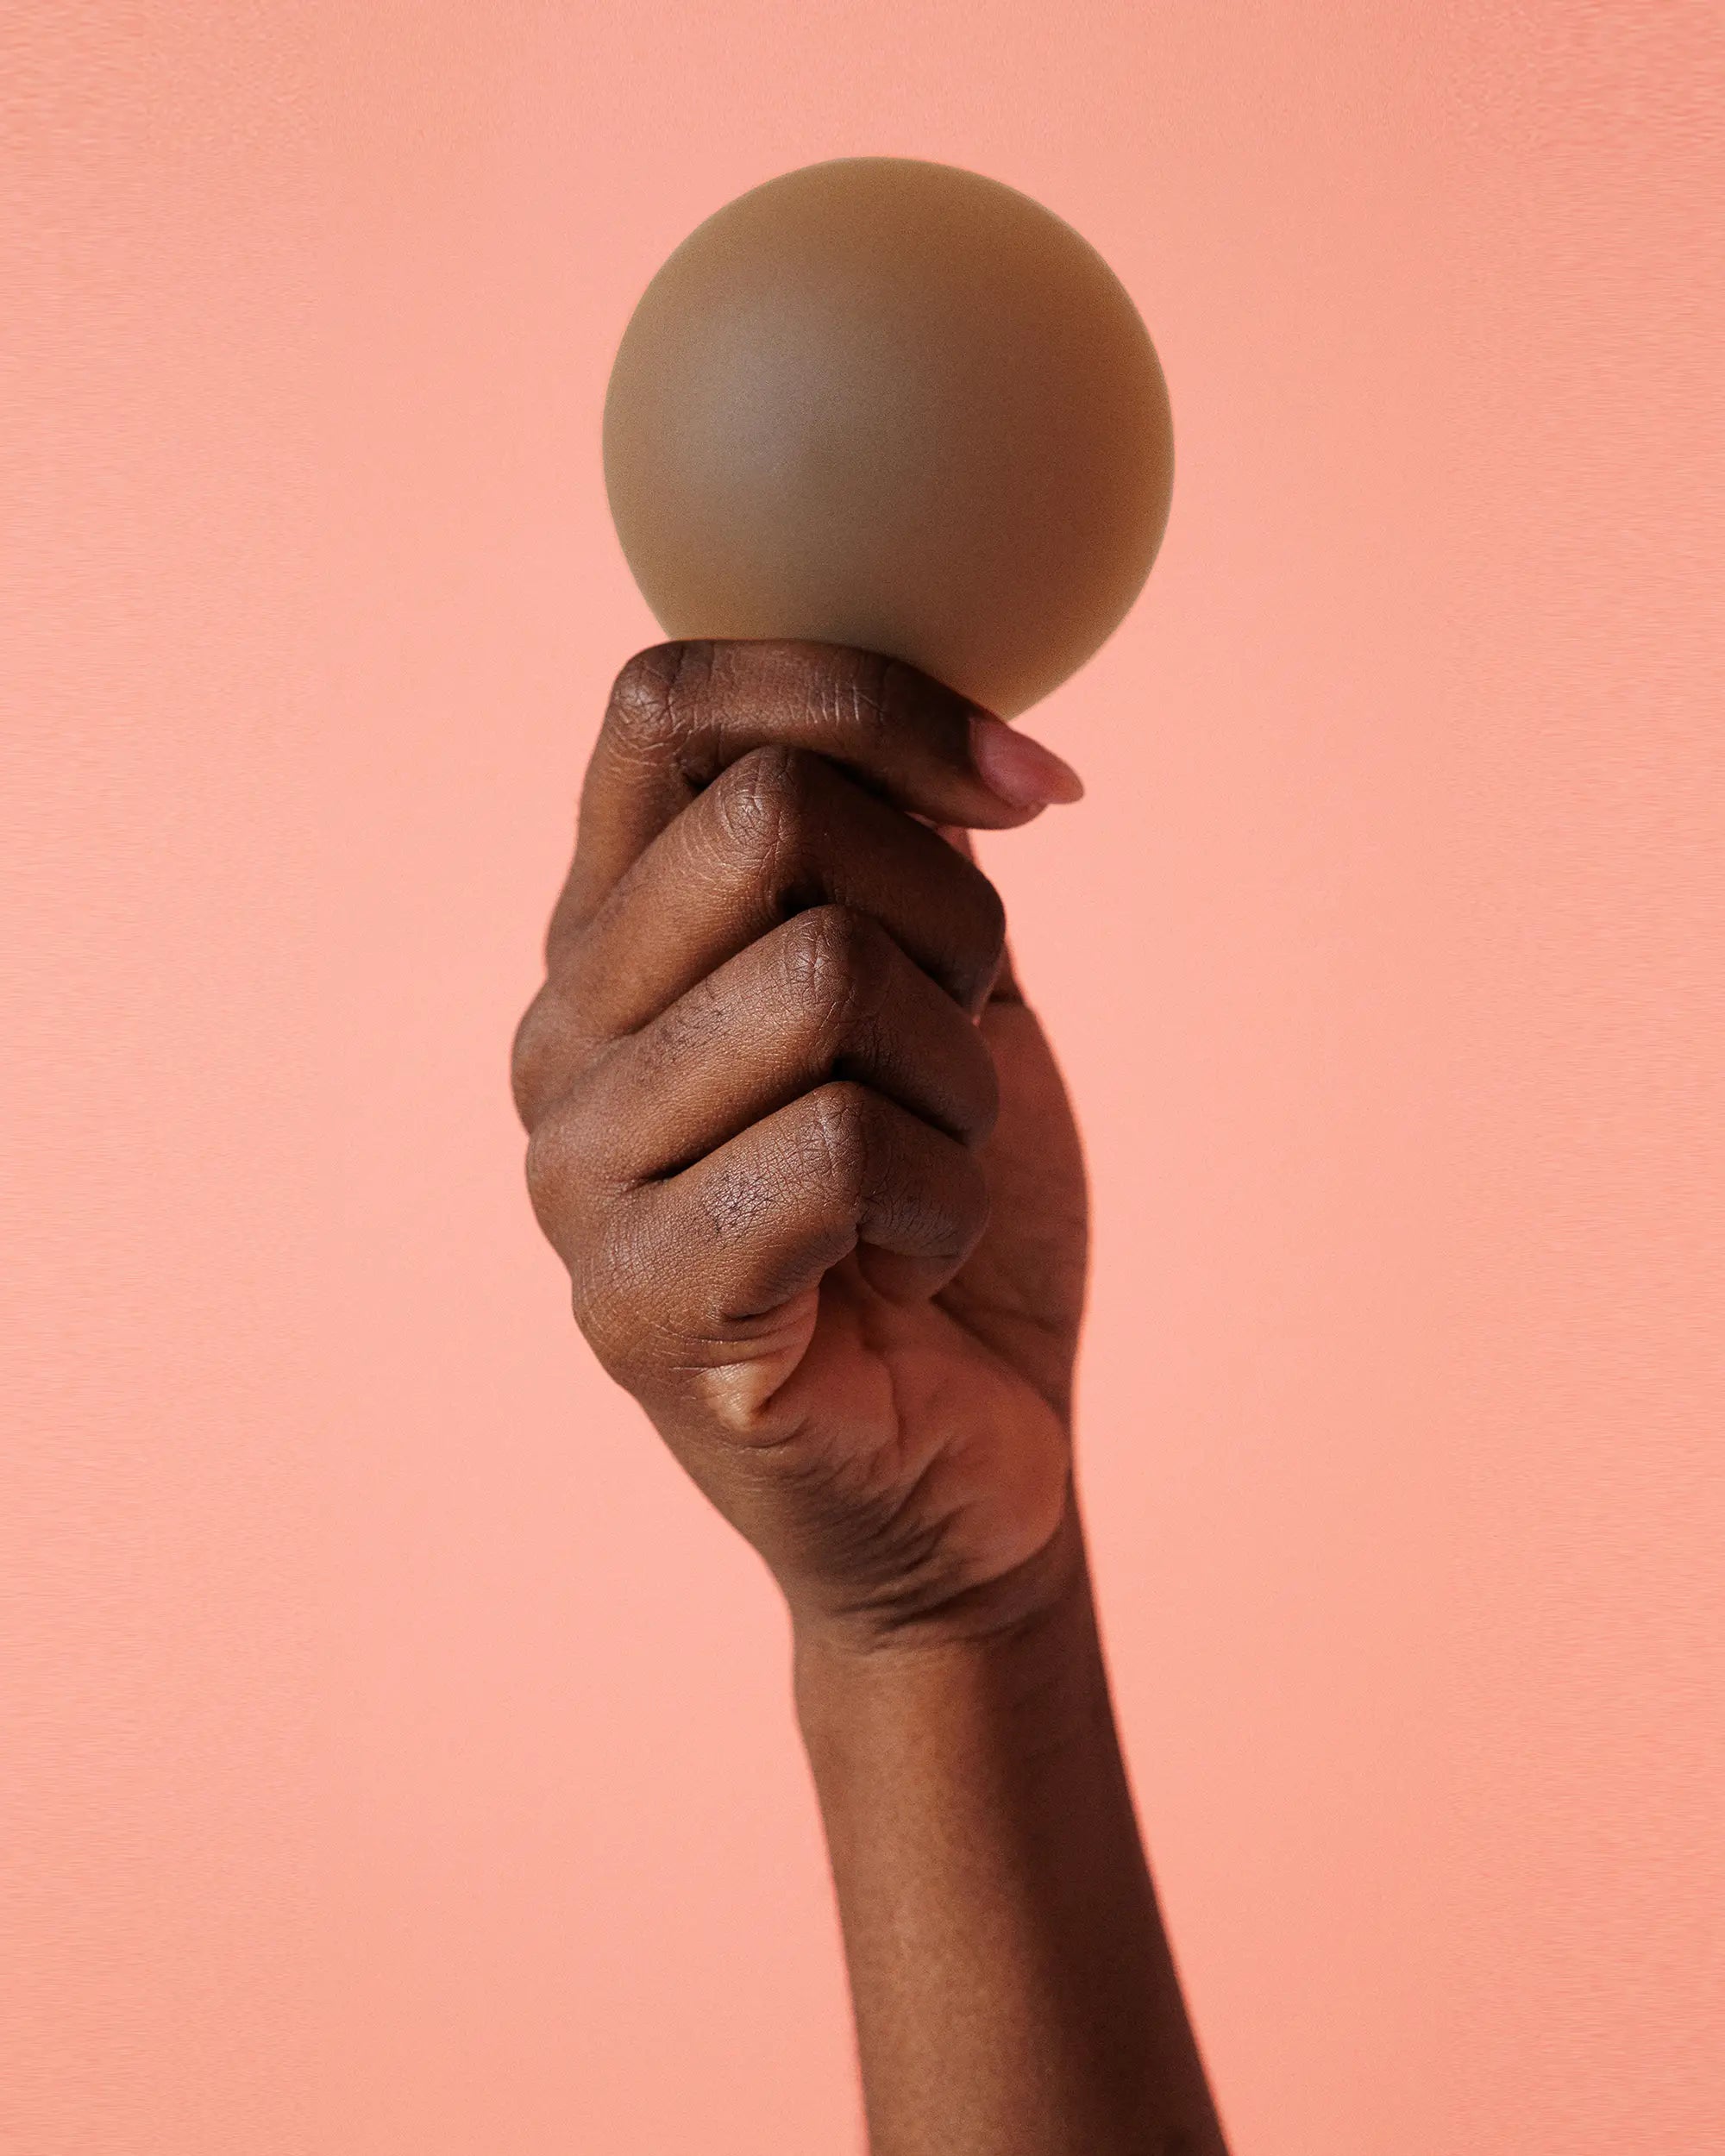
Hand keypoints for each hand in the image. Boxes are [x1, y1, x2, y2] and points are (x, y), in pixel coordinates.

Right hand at [512, 641, 1089, 1646]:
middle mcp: (562, 1035)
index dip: (869, 698)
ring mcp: (581, 1176)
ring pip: (828, 976)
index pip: (670, 700)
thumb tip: (945, 727)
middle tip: (964, 1048)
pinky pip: (841, 1150)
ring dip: (959, 1080)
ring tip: (930, 1173)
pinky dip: (944, 1197)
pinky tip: (912, 1265)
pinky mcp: (642, 1307)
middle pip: (773, 817)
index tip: (1025, 793)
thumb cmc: (945, 1219)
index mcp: (614, 934)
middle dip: (954, 923)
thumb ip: (900, 853)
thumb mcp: (940, 996)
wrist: (960, 1472)